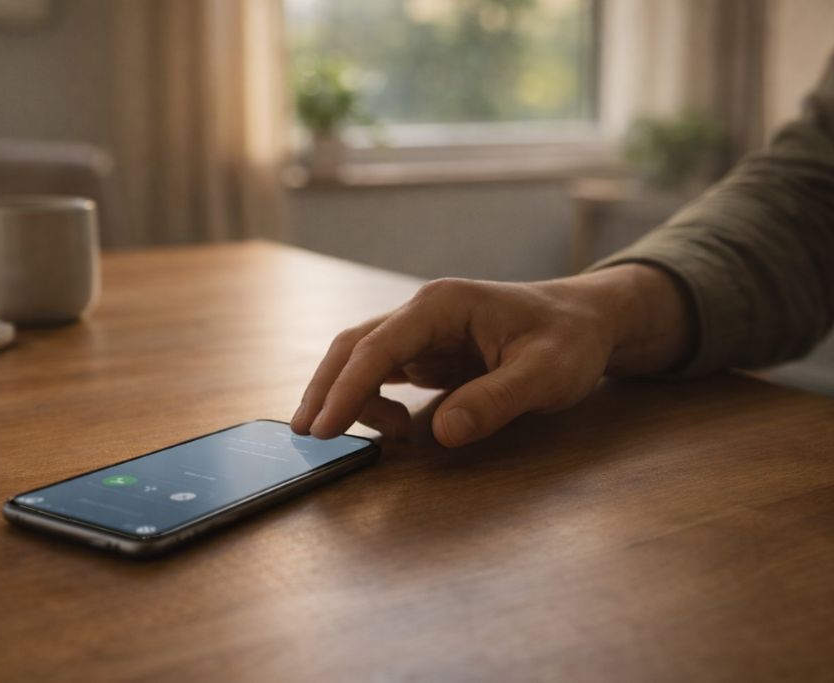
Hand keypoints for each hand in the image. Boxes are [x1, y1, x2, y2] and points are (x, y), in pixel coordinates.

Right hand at [290, 265, 691, 446]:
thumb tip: (442, 433)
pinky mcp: (430, 352)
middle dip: (327, 388)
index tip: (324, 426)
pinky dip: (374, 400)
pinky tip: (392, 428)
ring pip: (364, 358)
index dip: (348, 388)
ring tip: (371, 439)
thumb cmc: (570, 340)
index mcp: (442, 305)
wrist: (588, 321)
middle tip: (306, 434)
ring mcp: (424, 331)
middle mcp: (424, 312)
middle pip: (354, 345)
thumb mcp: (546, 373)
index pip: (379, 346)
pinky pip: (386, 373)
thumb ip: (495, 401)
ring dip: (349, 396)